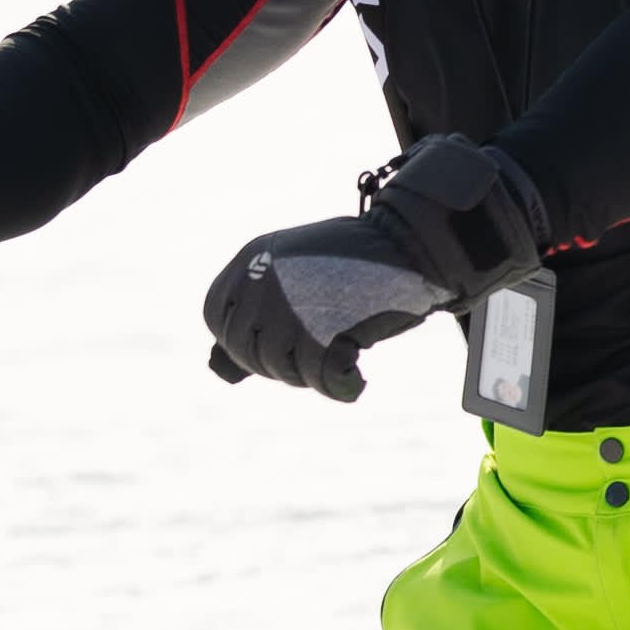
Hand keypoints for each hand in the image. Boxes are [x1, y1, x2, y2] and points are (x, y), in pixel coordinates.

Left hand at [204, 132, 549, 400]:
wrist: (413, 243)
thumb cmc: (361, 260)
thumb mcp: (296, 276)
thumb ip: (257, 314)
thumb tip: (219, 370)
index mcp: (252, 259)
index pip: (216, 317)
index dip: (241, 340)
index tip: (278, 342)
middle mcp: (263, 282)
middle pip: (247, 349)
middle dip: (279, 364)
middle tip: (318, 355)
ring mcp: (292, 309)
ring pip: (282, 368)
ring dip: (311, 374)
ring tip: (340, 358)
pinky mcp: (325, 332)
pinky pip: (321, 380)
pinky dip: (341, 386)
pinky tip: (355, 377)